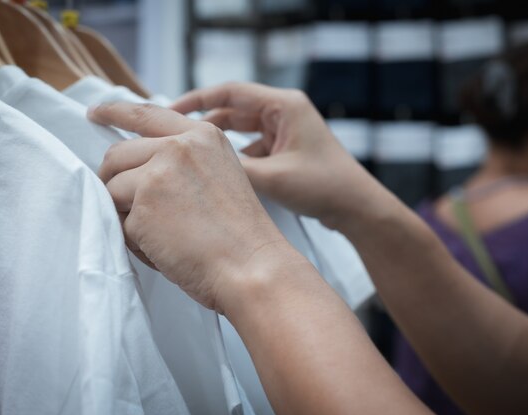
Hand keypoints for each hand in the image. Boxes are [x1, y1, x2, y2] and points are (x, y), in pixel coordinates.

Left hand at [90, 102, 299, 312]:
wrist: (252, 266)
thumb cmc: (239, 233)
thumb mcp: (220, 175)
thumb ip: (184, 160)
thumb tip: (138, 165)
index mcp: (202, 136)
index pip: (146, 114)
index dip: (115, 112)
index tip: (96, 113)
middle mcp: (179, 147)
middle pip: (117, 155)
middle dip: (116, 182)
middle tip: (135, 209)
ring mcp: (159, 174)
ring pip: (112, 188)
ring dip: (127, 214)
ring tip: (164, 233)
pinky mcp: (143, 205)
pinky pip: (118, 222)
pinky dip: (134, 240)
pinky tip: (166, 248)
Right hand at [171, 83, 371, 229]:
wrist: (357, 208)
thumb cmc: (327, 186)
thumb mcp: (273, 178)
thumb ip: (234, 168)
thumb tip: (197, 163)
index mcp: (284, 105)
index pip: (229, 92)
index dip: (196, 99)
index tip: (170, 110)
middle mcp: (284, 112)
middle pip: (232, 111)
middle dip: (203, 124)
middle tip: (174, 137)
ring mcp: (285, 130)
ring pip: (240, 131)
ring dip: (219, 144)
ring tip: (192, 158)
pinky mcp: (285, 148)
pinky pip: (252, 147)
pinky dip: (236, 158)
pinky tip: (222, 174)